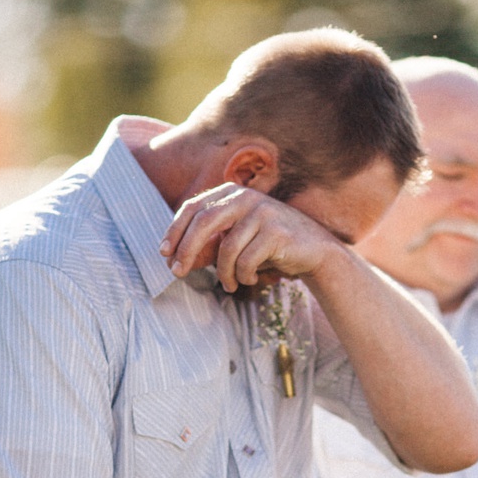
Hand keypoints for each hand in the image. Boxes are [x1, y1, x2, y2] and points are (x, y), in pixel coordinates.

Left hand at [160, 184, 336, 291]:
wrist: (313, 250)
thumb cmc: (269, 245)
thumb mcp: (237, 238)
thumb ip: (210, 240)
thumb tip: (175, 255)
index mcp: (231, 192)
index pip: (193, 207)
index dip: (175, 230)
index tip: (164, 253)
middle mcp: (245, 197)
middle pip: (204, 222)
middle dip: (186, 250)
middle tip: (177, 273)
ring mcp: (262, 212)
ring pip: (226, 249)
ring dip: (224, 274)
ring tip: (230, 285)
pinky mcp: (276, 232)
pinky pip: (247, 261)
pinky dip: (244, 276)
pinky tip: (250, 279)